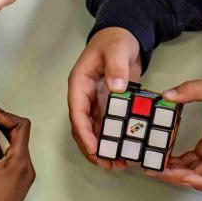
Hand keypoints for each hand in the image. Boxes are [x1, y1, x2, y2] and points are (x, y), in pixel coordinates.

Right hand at [67, 27, 141, 169]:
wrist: (124, 35)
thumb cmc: (115, 40)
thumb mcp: (116, 50)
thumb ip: (116, 67)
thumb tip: (116, 87)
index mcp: (79, 84)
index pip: (77, 113)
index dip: (84, 134)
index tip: (95, 150)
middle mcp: (84, 96)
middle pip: (82, 127)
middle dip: (93, 148)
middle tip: (108, 165)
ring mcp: (96, 102)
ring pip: (94, 131)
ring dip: (103, 148)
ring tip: (117, 164)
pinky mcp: (108, 104)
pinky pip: (107, 126)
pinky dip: (113, 139)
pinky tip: (124, 151)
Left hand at [154, 73, 201, 190]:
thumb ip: (192, 90)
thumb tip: (168, 95)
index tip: (184, 177)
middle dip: (183, 176)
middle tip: (159, 171)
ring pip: (201, 169)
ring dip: (181, 170)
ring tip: (158, 166)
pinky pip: (198, 158)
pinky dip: (183, 160)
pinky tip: (167, 158)